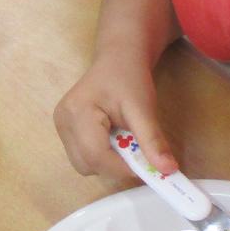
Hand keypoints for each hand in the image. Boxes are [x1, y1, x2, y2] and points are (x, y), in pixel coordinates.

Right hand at [55, 53, 177, 178]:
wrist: (118, 59)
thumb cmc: (129, 78)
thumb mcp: (144, 108)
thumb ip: (152, 141)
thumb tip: (168, 171)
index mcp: (77, 112)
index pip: (96, 156)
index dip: (123, 168)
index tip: (147, 166)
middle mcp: (63, 121)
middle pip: (87, 164)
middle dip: (115, 166)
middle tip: (135, 150)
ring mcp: (61, 127)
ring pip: (84, 165)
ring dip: (108, 162)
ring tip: (123, 140)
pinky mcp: (65, 131)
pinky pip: (83, 157)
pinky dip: (102, 157)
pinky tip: (113, 139)